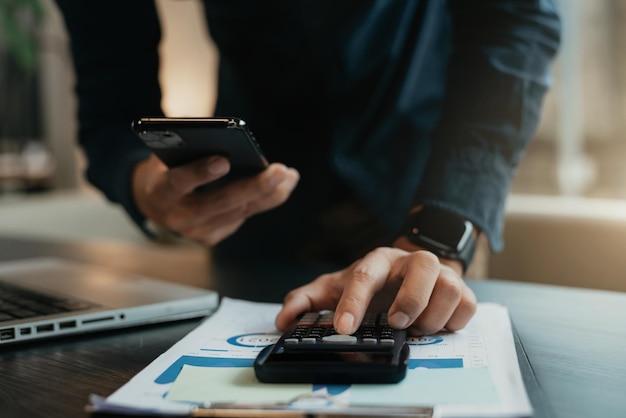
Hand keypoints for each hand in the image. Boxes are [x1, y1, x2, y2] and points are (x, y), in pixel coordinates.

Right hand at [132, 155, 298, 244]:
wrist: (152, 200)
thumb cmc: (166, 166)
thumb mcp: (167, 152)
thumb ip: (189, 145)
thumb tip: (226, 136)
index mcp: (161, 191)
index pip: (179, 182)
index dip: (200, 173)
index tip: (224, 160)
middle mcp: (177, 217)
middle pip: (221, 203)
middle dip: (254, 186)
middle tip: (280, 170)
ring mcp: (195, 231)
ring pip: (239, 212)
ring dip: (270, 194)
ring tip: (290, 176)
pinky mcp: (210, 237)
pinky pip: (242, 217)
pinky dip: (264, 201)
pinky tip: (282, 187)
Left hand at [275, 237, 476, 335]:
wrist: (408, 275)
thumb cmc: (371, 285)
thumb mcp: (336, 289)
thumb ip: (307, 300)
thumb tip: (284, 319)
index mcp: (379, 260)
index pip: (365, 274)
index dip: (353, 301)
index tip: (344, 327)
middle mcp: (412, 262)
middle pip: (423, 267)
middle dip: (410, 300)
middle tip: (395, 324)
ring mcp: (441, 274)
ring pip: (451, 286)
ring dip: (433, 315)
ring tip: (416, 329)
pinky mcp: (463, 290)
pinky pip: (467, 305)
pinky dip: (453, 322)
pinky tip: (436, 327)